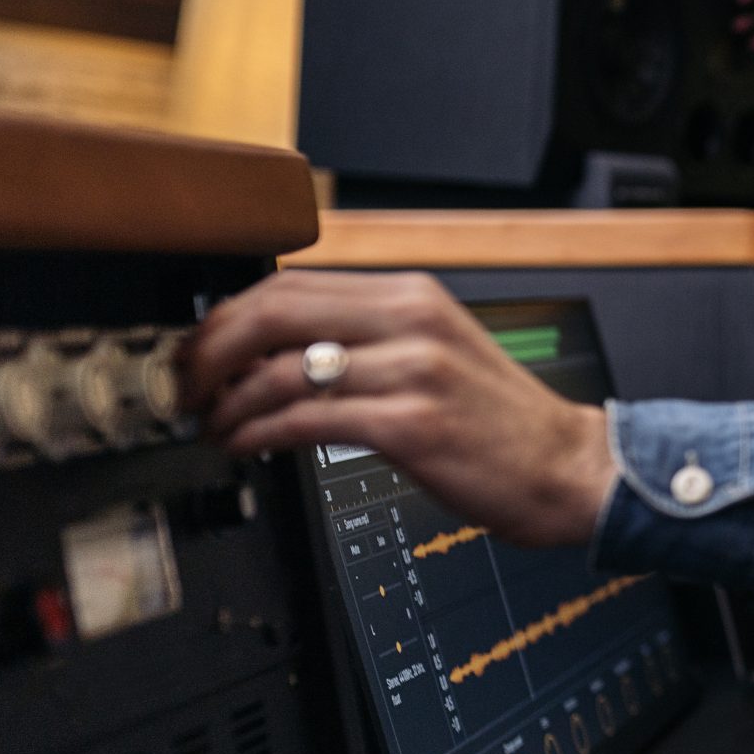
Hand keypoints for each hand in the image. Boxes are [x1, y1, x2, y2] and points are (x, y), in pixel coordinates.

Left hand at [180, 271, 618, 549]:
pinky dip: (258, 434)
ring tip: (214, 427)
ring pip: (281, 369)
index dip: (226, 317)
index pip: (291, 284)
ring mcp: (413, 371)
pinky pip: (305, 421)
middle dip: (209, 352)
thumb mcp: (435, 354)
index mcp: (412, 297)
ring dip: (227, 403)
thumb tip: (272, 351)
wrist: (568, 469)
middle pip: (273, 312)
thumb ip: (364, 340)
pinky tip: (246, 447)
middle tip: (186, 387)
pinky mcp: (410, 425)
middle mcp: (410, 322)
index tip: (199, 350)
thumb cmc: (500, 424)